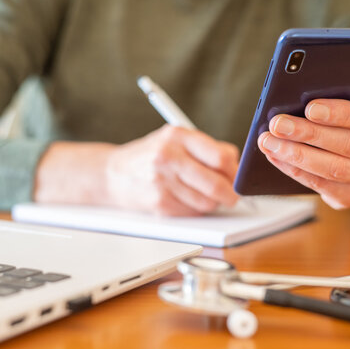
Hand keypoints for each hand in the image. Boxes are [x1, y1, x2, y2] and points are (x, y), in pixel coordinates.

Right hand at [106, 125, 238, 215]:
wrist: (113, 174)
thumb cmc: (149, 155)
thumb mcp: (174, 139)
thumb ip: (205, 148)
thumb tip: (236, 167)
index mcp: (177, 135)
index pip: (221, 157)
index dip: (234, 172)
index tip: (237, 177)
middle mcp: (168, 156)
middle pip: (216, 184)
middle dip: (230, 194)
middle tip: (231, 196)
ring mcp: (162, 181)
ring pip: (206, 202)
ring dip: (211, 203)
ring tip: (202, 194)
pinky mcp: (159, 203)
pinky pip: (192, 212)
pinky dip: (195, 210)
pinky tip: (185, 199)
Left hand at [257, 97, 349, 209]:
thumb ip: (338, 97)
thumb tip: (296, 97)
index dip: (342, 114)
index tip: (311, 107)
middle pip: (347, 146)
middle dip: (307, 134)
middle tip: (277, 124)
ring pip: (332, 169)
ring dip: (295, 155)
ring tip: (268, 141)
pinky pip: (319, 185)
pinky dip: (293, 169)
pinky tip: (274, 156)